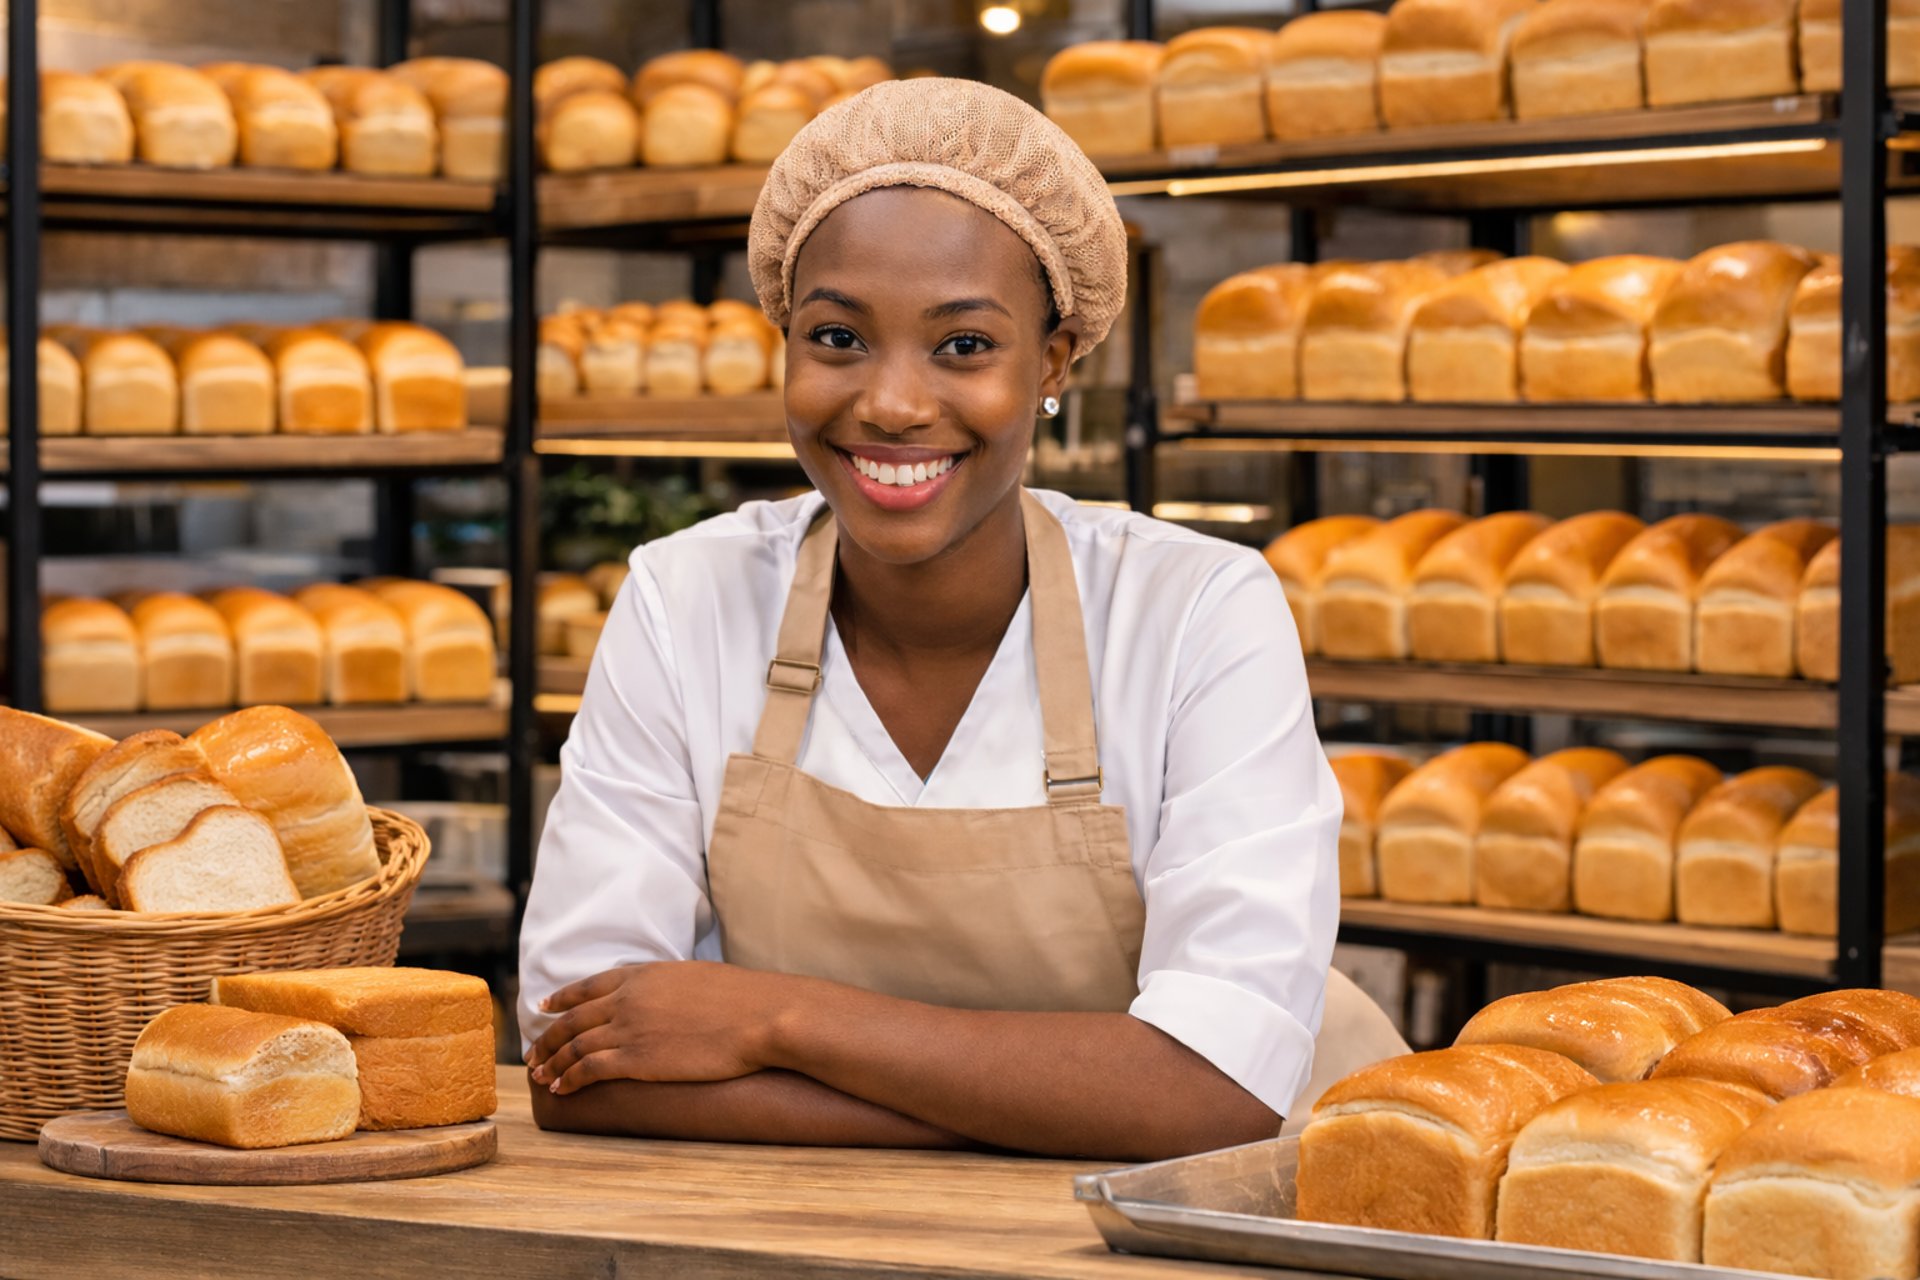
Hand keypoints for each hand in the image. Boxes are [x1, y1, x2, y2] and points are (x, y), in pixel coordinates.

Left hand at [525, 961, 797, 1095]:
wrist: (761, 1016)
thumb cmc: (745, 999)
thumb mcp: (698, 977)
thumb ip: (671, 986)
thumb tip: (669, 997)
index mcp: (644, 974)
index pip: (589, 985)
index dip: (562, 998)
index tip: (545, 1007)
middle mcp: (628, 998)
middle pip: (573, 1018)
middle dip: (548, 1037)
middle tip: (533, 1053)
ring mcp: (630, 1028)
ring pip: (574, 1046)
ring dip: (552, 1062)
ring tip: (540, 1076)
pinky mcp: (637, 1059)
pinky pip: (589, 1069)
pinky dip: (570, 1079)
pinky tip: (561, 1088)